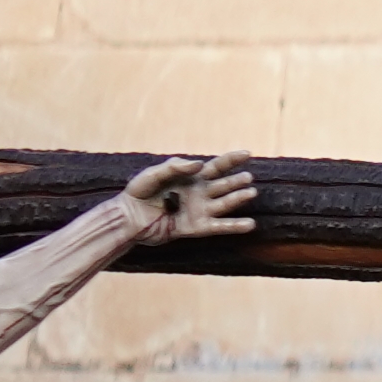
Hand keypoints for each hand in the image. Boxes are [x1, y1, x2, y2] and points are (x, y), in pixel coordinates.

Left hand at [108, 153, 262, 252]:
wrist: (130, 217)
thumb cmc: (139, 192)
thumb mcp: (154, 174)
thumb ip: (175, 168)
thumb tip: (200, 164)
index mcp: (190, 177)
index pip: (216, 167)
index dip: (231, 160)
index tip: (247, 153)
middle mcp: (199, 193)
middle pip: (223, 185)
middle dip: (236, 181)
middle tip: (247, 177)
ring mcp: (200, 210)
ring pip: (223, 204)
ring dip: (237, 199)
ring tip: (250, 193)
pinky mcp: (197, 228)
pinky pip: (219, 226)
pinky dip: (234, 226)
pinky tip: (250, 224)